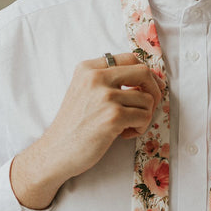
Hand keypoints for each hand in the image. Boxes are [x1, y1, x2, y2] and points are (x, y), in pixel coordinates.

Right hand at [11, 53, 161, 209]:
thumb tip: (147, 79)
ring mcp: (105, 96)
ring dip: (144, 116)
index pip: (129, 58)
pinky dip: (140, 128)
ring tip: (128, 126)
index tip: (151, 87)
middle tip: (150, 107)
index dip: (146, 74)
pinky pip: (144, 116)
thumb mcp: (83, 91)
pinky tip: (124, 135)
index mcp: (88, 68)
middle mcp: (96, 77)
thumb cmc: (73, 126)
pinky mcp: (113, 117)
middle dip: (154, 90)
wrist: (56, 151)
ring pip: (147, 99)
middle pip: (143, 72)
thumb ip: (107, 81)